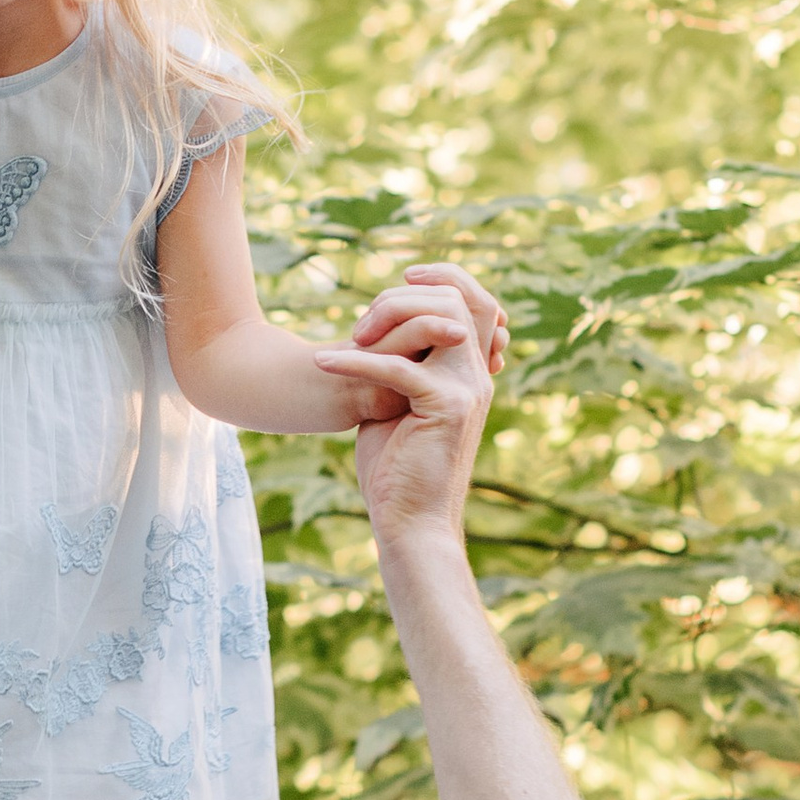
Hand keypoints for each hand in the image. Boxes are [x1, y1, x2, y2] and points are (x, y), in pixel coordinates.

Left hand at [335, 266, 504, 548]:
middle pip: (461, 299)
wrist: (411, 523)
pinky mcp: (445, 408)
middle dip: (407, 294)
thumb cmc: (396, 469)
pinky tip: (321, 364)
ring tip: (350, 336)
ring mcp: (467, 390)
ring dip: (390, 316)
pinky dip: (356, 362)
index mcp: (470, 372)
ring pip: (440, 319)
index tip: (402, 275)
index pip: (476, 301)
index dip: (444, 277)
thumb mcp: (396, 407)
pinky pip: (399, 367)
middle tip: (364, 319)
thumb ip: (398, 368)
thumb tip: (375, 339)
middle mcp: (478, 375)